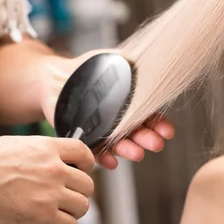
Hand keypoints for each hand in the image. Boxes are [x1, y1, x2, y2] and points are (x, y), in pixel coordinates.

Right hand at [0, 135, 94, 223]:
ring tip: (58, 214)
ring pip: (82, 206)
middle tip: (64, 198)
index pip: (84, 153)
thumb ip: (40, 154)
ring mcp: (50, 193)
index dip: (86, 164)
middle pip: (87, 184)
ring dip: (72, 212)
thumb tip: (51, 163)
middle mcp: (55, 169)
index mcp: (48, 148)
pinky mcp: (42, 216)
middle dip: (78, 193)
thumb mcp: (17, 145)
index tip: (81, 172)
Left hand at [40, 50, 174, 168]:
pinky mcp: (84, 138)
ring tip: (138, 154)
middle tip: (156, 144)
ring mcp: (103, 131)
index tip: (168, 132)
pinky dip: (104, 158)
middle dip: (148, 139)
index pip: (150, 117)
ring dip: (129, 150)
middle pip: (138, 133)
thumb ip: (131, 64)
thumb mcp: (113, 60)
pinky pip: (95, 151)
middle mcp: (120, 121)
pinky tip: (112, 162)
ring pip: (119, 143)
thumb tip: (151, 64)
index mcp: (131, 105)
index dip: (160, 125)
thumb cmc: (87, 67)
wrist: (55, 77)